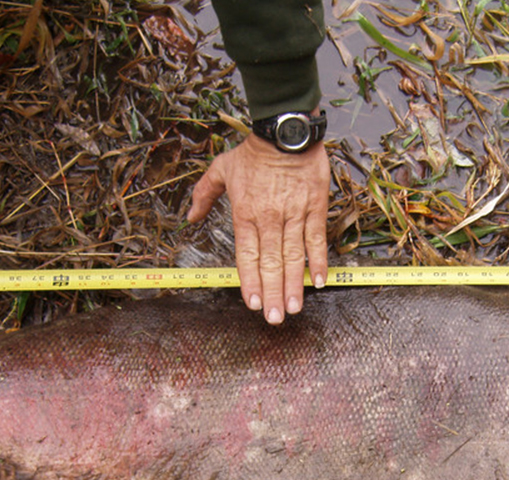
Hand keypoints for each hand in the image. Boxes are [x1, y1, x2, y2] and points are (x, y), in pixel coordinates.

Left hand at [187, 134, 329, 324]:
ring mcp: (294, 214)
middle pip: (270, 262)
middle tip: (276, 318)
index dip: (250, 282)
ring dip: (294, 284)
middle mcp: (269, 218)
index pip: (246, 255)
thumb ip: (204, 194)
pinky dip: (319, 260)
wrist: (285, 131)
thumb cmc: (253, 151)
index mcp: (244, 213)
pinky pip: (316, 239)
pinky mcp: (315, 207)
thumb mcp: (221, 169)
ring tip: (295, 308)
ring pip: (293, 256)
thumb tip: (190, 217)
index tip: (254, 304)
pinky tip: (319, 281)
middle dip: (273, 293)